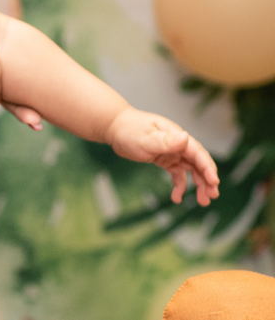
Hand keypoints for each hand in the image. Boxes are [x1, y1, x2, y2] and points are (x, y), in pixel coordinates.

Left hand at [105, 108, 220, 205]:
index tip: (214, 182)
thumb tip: (185, 137)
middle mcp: (178, 144)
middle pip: (198, 163)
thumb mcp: (146, 137)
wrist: (114, 127)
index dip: (207, 167)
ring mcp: (172, 152)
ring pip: (190, 170)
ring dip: (198, 184)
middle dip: (207, 179)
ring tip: (202, 201)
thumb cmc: (129, 129)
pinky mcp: (165, 159)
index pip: (198, 153)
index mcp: (177, 136)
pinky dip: (179, 185)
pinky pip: (177, 173)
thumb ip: (165, 141)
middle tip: (211, 196)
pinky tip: (176, 197)